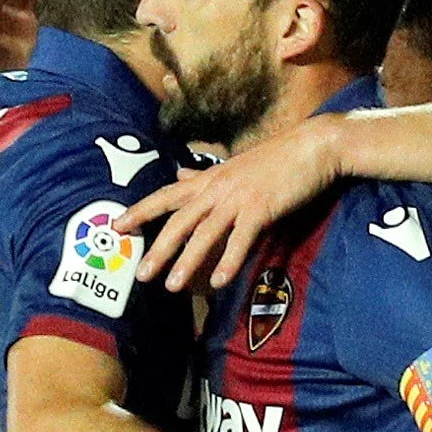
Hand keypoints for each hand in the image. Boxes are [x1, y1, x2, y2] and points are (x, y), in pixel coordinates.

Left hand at [122, 117, 341, 290]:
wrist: (314, 144)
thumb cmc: (275, 158)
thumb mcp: (233, 165)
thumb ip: (204, 174)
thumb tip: (180, 173)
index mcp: (209, 178)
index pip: (166, 195)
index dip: (140, 211)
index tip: (116, 226)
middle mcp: (217, 188)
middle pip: (179, 221)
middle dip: (158, 249)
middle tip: (140, 275)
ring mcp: (239, 198)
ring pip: (205, 233)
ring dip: (188, 261)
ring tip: (172, 287)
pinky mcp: (262, 207)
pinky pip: (241, 238)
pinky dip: (230, 260)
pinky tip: (220, 282)